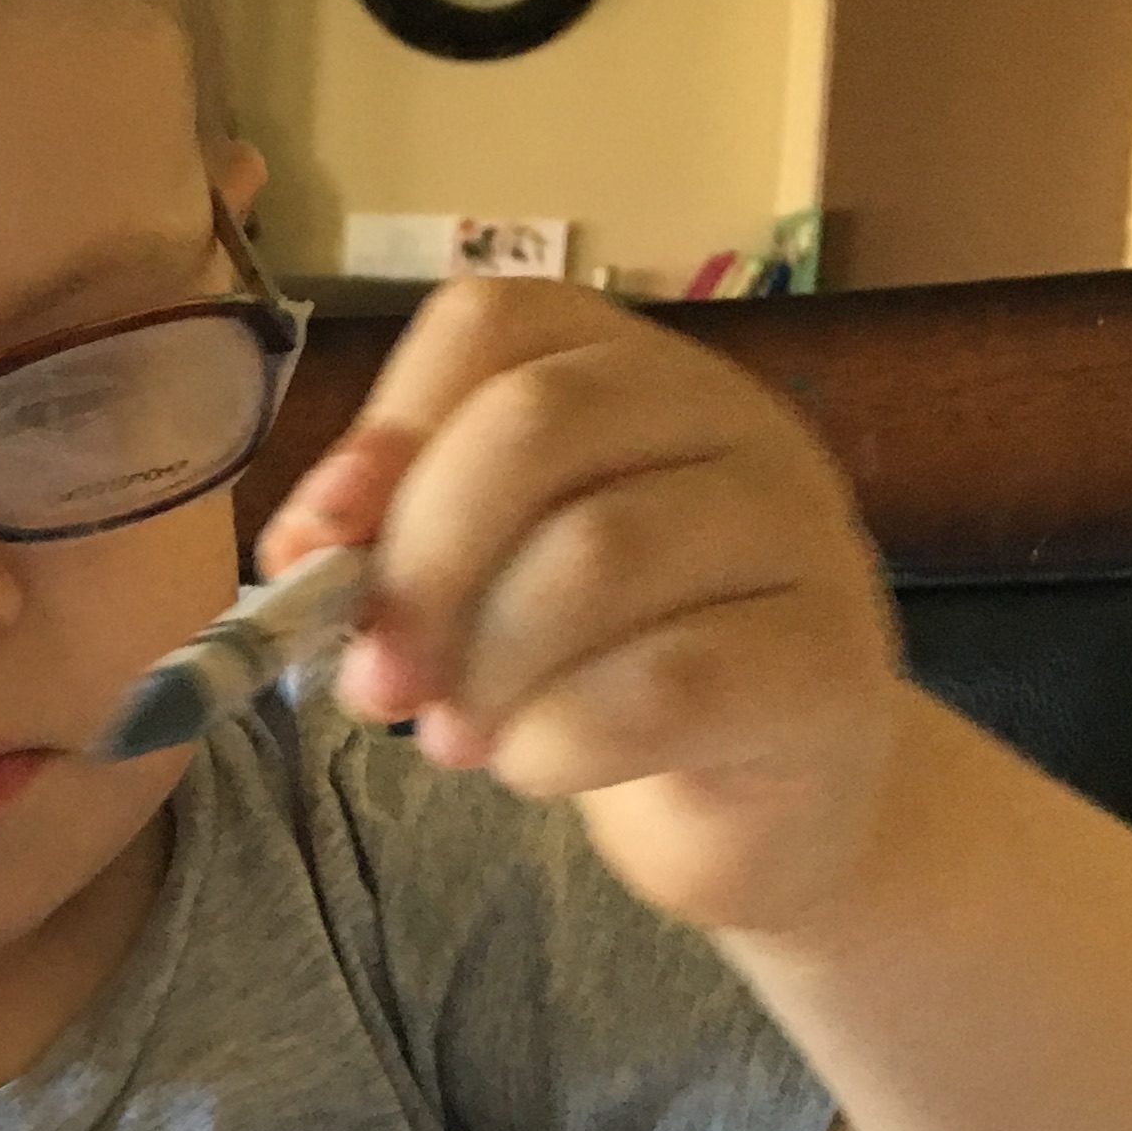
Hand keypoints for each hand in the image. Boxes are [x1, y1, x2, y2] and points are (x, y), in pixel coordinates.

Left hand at [255, 277, 920, 935]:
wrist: (767, 805)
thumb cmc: (607, 674)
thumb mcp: (491, 590)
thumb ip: (403, 546)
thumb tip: (300, 548)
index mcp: (632, 373)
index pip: (494, 325)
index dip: (384, 430)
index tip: (313, 551)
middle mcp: (731, 420)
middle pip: (537, 424)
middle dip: (422, 564)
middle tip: (376, 683)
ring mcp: (798, 534)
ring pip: (599, 555)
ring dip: (486, 668)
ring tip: (457, 740)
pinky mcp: (831, 665)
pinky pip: (667, 684)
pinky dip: (561, 739)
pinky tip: (540, 766)